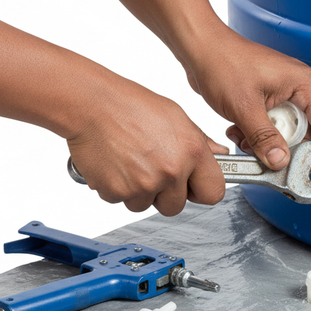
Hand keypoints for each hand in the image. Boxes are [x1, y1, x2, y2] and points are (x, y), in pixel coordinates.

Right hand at [67, 79, 227, 215]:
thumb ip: (200, 143)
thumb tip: (219, 156)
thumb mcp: (176, 117)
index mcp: (192, 152)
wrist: (91, 104)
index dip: (202, 190)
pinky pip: (121, 201)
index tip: (194, 186)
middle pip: (177, 206)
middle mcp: (170, 171)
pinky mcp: (117, 192)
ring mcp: (143, 184)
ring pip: (146, 205)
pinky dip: (118, 188)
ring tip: (131, 162)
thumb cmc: (131, 106)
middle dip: (166, 194)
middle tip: (153, 169)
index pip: (213, 192)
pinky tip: (117, 164)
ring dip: (140, 192)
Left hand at [184, 23, 310, 184]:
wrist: (199, 48)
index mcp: (302, 84)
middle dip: (288, 150)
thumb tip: (280, 161)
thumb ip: (264, 138)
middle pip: (307, 134)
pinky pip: (270, 129)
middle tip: (275, 163)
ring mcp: (281, 95)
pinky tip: (238, 130)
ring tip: (246, 140)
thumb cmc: (222, 61)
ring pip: (286, 134)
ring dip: (266, 144)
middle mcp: (297, 89)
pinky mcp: (267, 101)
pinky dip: (255, 136)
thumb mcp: (245, 107)